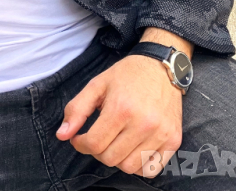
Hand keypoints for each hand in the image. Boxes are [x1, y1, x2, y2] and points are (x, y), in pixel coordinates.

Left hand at [56, 30, 188, 177]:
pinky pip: (151, 169)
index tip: (79, 138)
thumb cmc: (126, 75)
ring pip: (129, 167)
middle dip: (97, 151)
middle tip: (98, 136)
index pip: (94, 144)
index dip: (81, 144)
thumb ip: (77, 110)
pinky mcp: (174, 140)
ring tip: (115, 141)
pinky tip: (132, 148)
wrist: (160, 66)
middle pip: (110, 159)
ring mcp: (161, 133)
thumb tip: (62, 135)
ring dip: (117, 158)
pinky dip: (139, 165)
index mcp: (121, 108)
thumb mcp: (97, 85)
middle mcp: (143, 124)